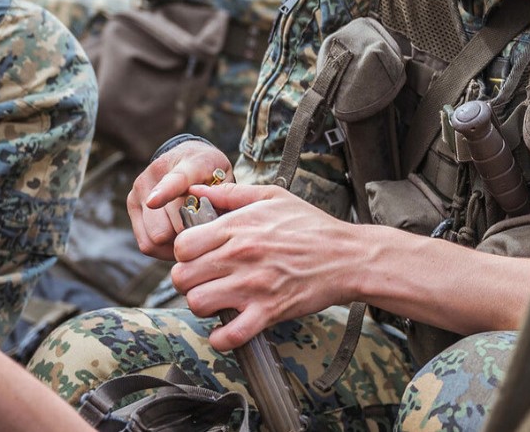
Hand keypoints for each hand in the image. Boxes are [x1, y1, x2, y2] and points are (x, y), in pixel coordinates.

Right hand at [126, 139, 232, 260]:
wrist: (188, 155)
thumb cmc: (211, 171)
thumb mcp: (226, 177)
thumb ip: (224, 199)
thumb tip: (215, 224)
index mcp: (189, 164)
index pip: (176, 180)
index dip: (164, 192)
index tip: (154, 202)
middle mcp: (157, 174)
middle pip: (166, 224)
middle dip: (188, 236)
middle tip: (203, 235)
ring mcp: (140, 190)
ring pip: (155, 238)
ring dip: (175, 245)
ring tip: (191, 236)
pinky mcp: (131, 204)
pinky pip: (146, 244)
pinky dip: (164, 249)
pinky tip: (178, 239)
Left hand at [170, 183, 358, 350]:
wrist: (346, 256)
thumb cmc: (312, 226)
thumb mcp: (273, 196)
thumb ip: (231, 193)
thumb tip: (197, 192)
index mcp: (238, 227)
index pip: (182, 245)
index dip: (185, 253)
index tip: (197, 256)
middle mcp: (240, 255)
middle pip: (183, 277)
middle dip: (189, 280)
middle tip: (205, 279)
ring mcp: (253, 286)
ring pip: (198, 304)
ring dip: (203, 305)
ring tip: (218, 299)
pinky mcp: (268, 311)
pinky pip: (229, 335)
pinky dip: (221, 337)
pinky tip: (228, 326)